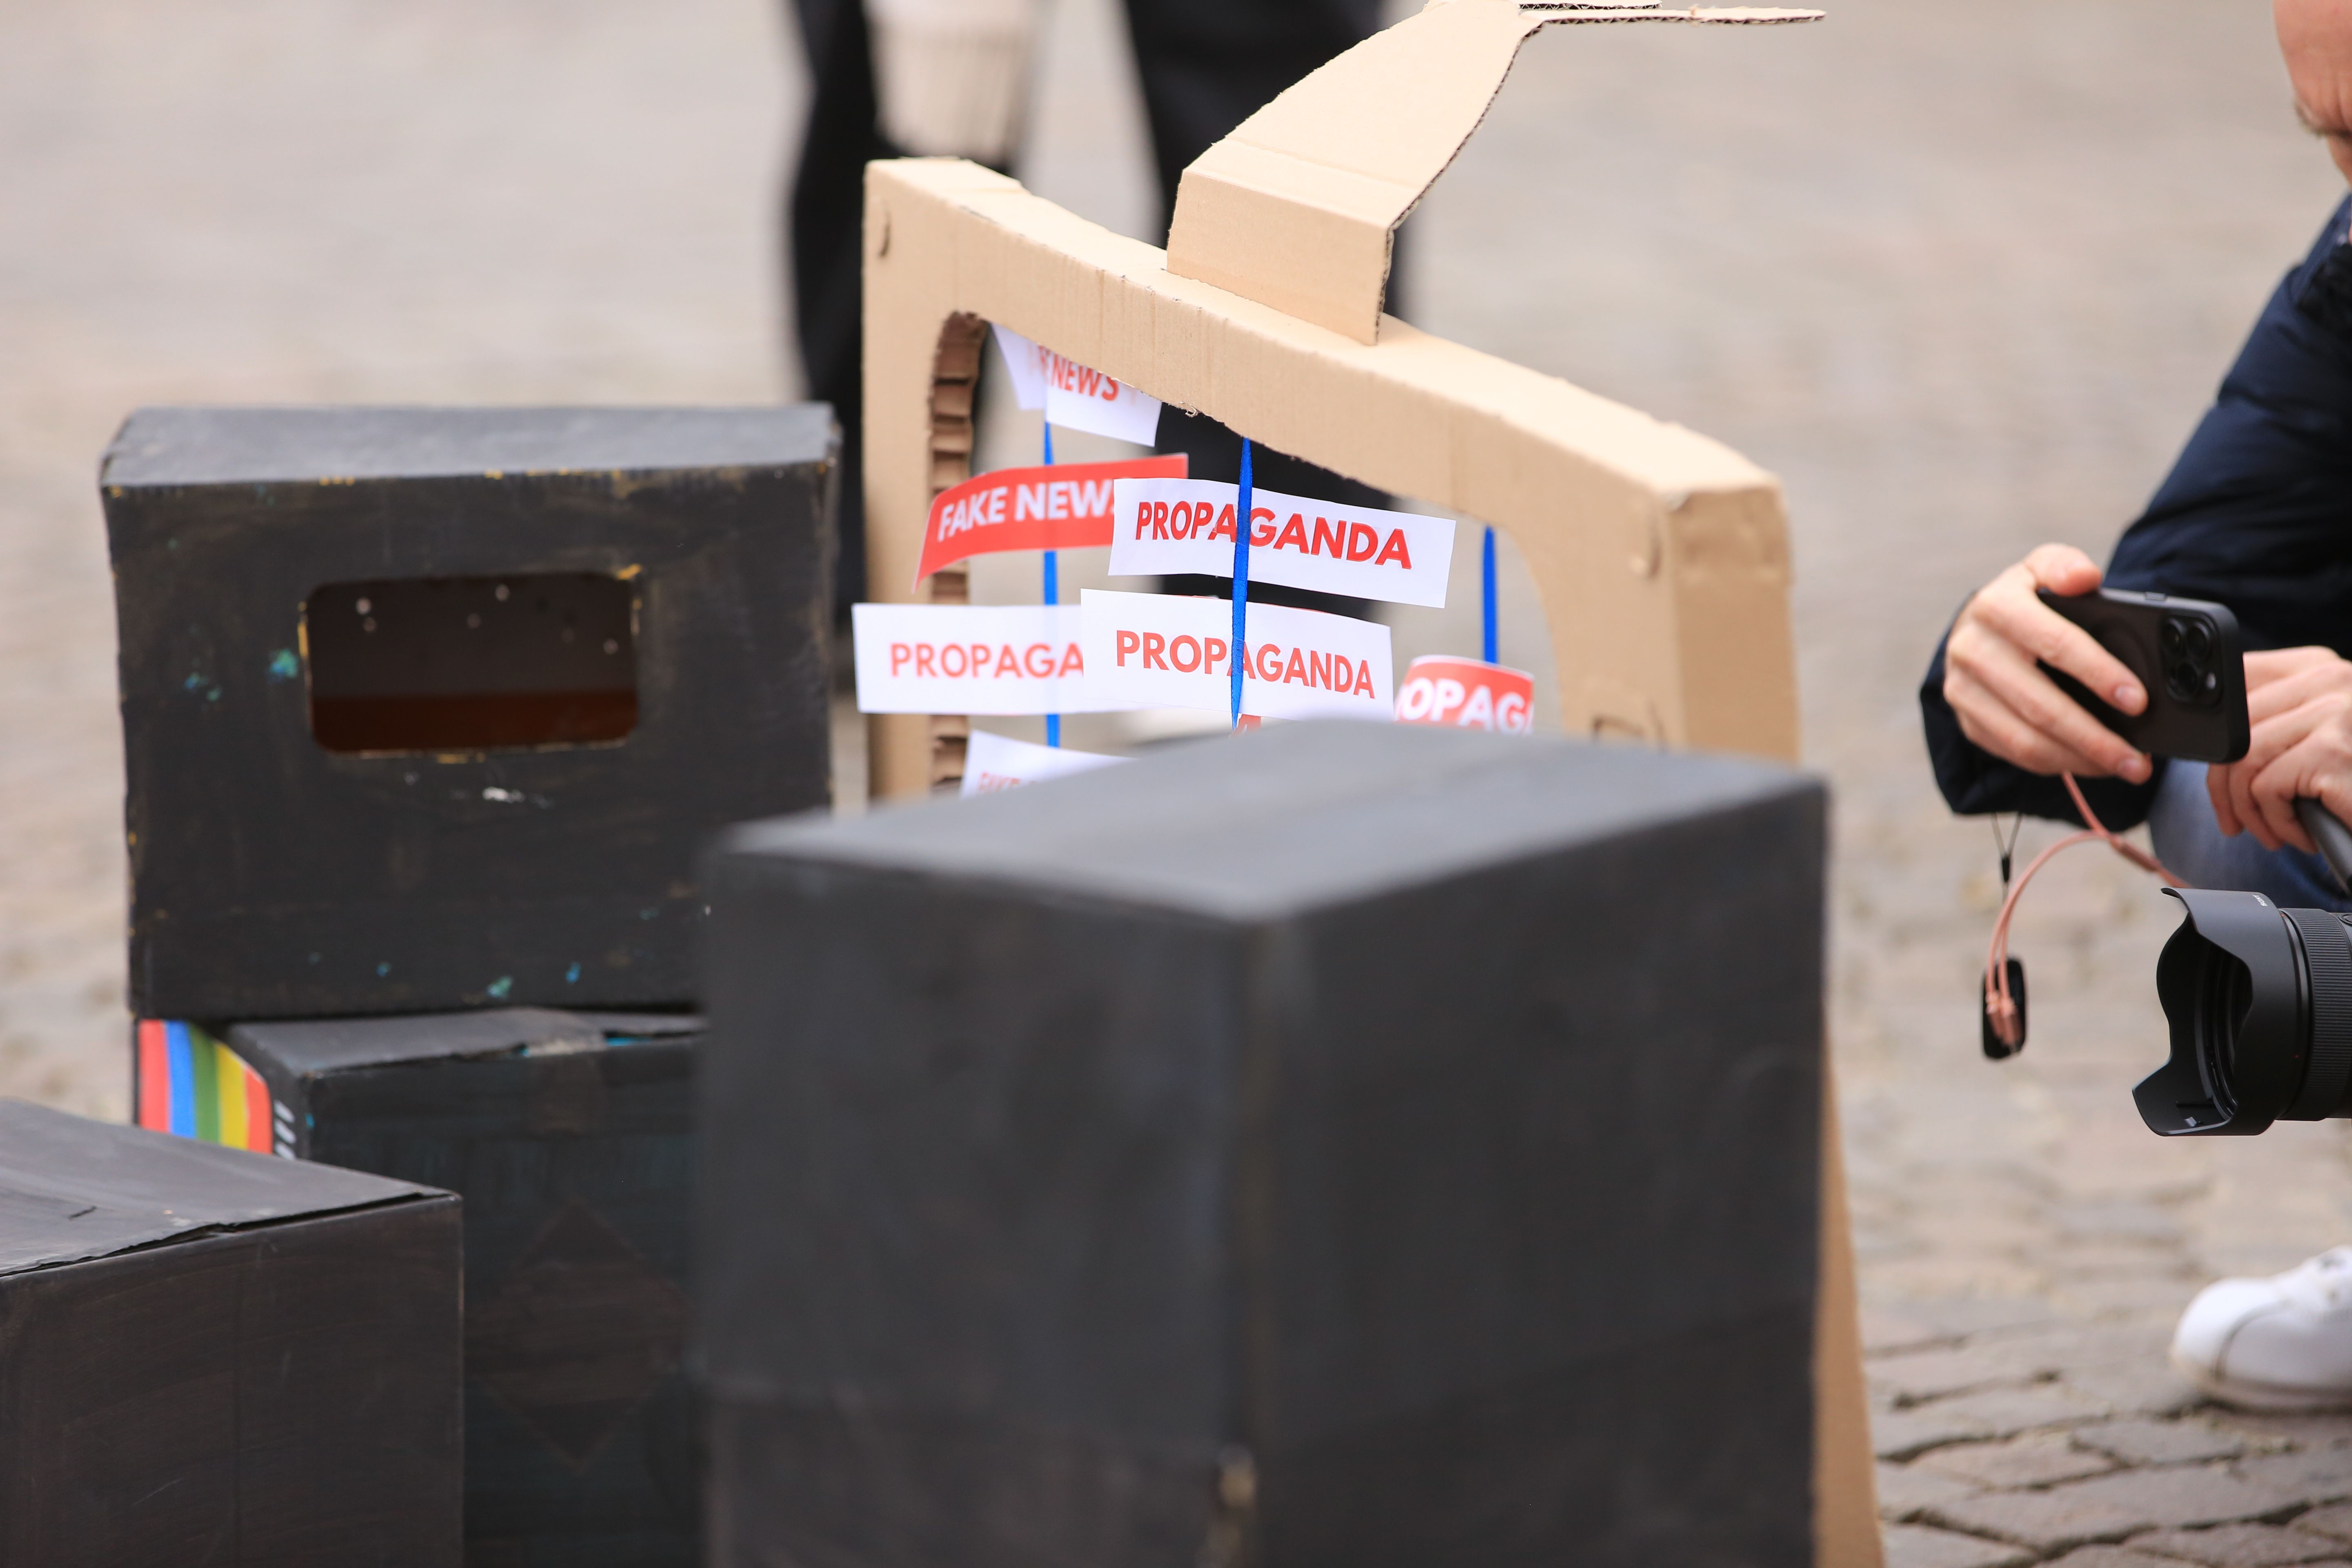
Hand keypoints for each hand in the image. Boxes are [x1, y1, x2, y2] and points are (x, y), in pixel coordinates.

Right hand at [1942, 545, 2150, 781]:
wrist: (1975, 630)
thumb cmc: (2024, 602)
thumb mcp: (2042, 569)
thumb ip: (2064, 565)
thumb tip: (2085, 577)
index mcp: (1995, 606)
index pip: (2054, 643)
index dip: (2098, 674)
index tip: (2137, 701)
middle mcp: (1970, 649)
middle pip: (2040, 705)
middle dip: (2095, 737)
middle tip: (2139, 758)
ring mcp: (1962, 689)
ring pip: (2026, 740)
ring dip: (2080, 760)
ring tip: (2125, 767)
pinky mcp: (1965, 720)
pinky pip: (2014, 753)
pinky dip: (2059, 764)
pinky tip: (2092, 763)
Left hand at [2207, 648, 2351, 852]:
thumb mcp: (2322, 734)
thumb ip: (2278, 723)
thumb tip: (2214, 744)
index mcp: (2319, 668)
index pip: (2240, 680)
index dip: (2214, 733)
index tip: (2216, 771)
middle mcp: (2328, 680)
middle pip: (2235, 729)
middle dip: (2222, 785)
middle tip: (2234, 821)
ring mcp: (2334, 714)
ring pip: (2244, 761)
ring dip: (2248, 810)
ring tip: (2270, 834)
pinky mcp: (2335, 753)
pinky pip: (2269, 789)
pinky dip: (2277, 822)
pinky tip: (2302, 836)